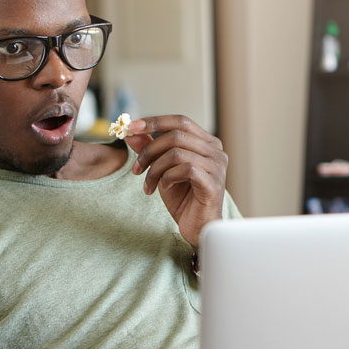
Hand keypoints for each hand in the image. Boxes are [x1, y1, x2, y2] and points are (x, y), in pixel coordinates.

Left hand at [124, 114, 227, 246]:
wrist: (196, 228)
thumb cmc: (184, 199)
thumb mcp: (162, 170)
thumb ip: (151, 149)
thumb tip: (131, 132)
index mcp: (206, 143)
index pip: (180, 121)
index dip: (155, 121)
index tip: (132, 127)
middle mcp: (216, 151)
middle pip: (176, 135)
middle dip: (149, 150)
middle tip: (136, 169)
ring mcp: (217, 166)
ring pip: (177, 153)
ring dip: (155, 169)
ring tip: (148, 185)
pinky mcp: (213, 183)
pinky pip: (185, 169)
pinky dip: (168, 178)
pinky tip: (165, 188)